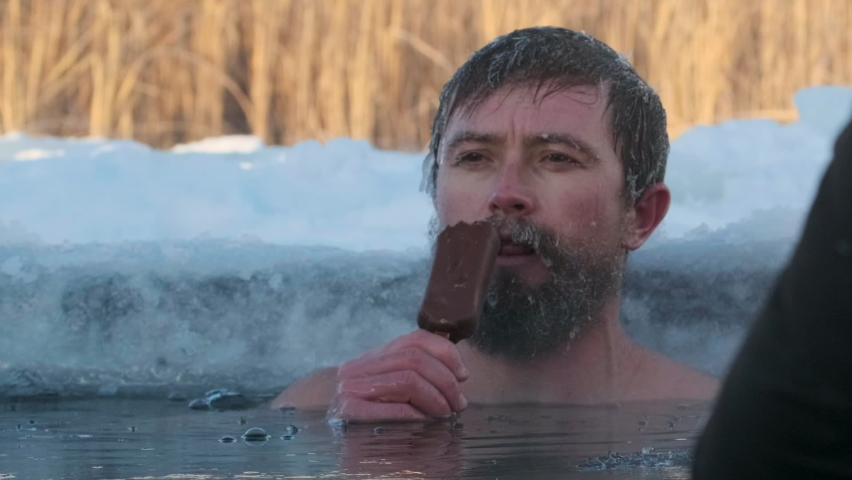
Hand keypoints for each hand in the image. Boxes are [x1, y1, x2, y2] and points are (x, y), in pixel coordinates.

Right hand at [327, 329, 469, 422]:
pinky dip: (415, 413)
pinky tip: (425, 421)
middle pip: (415, 359)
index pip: (416, 339)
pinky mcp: (348, 411)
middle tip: (459, 403)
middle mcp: (360, 366)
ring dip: (435, 398)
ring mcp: (351, 387)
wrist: (325, 430)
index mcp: (375, 355)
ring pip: (408, 380)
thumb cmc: (370, 412)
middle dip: (446, 381)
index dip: (446, 353)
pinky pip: (393, 406)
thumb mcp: (393, 385)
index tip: (463, 373)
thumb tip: (458, 375)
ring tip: (445, 413)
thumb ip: (417, 372)